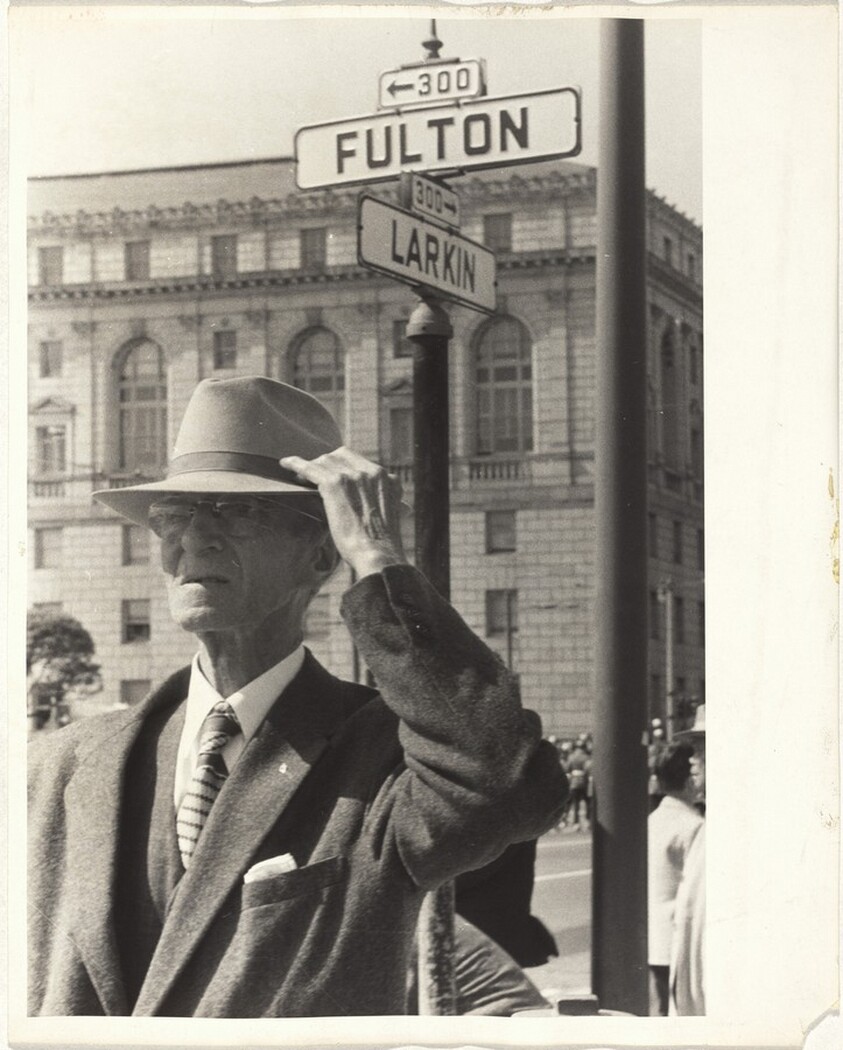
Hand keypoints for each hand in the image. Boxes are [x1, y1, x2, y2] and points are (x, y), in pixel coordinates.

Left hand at [280, 447, 407, 578]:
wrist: (378, 555)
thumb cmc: (381, 544)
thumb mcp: (387, 513)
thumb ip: (377, 498)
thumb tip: (363, 498)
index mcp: (387, 478)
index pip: (359, 461)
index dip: (341, 466)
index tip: (332, 473)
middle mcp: (371, 472)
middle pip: (341, 456)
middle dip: (326, 463)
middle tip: (314, 475)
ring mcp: (352, 476)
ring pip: (325, 461)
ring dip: (312, 467)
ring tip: (300, 477)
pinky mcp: (334, 484)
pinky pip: (310, 468)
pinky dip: (296, 464)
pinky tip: (286, 464)